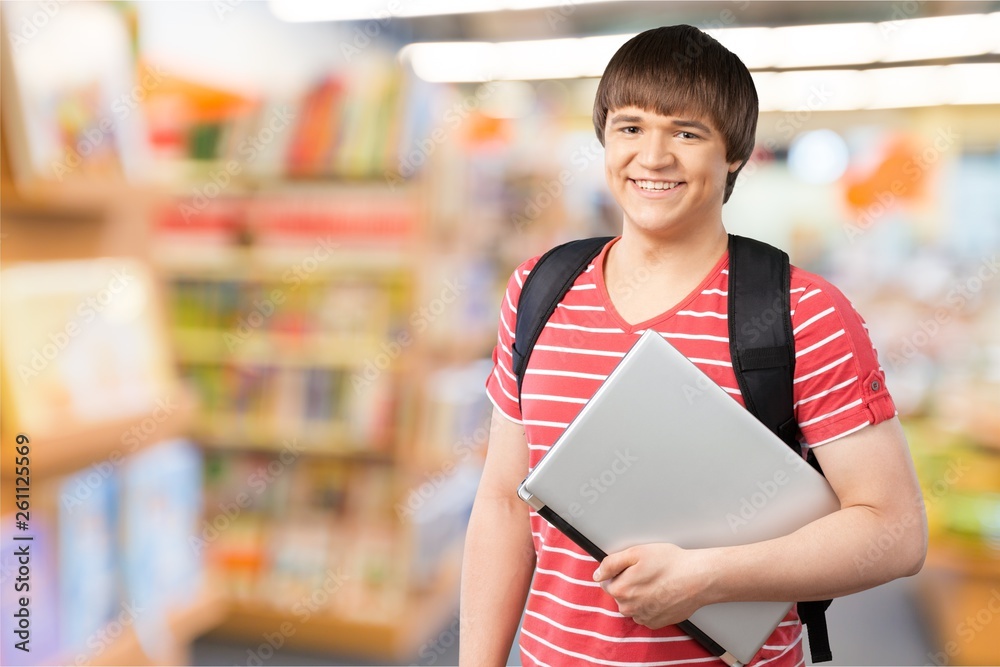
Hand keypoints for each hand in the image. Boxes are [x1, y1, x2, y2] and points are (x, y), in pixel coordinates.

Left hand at [592, 543, 709, 628]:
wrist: (697, 578)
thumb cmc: (669, 563)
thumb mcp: (635, 553)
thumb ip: (610, 563)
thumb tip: (597, 574)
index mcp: (620, 591)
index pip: (607, 582)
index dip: (620, 572)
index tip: (634, 568)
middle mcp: (629, 608)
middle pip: (620, 595)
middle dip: (629, 584)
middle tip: (648, 573)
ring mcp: (643, 617)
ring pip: (633, 605)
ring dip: (640, 596)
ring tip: (657, 583)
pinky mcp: (657, 623)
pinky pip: (646, 614)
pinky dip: (651, 605)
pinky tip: (662, 594)